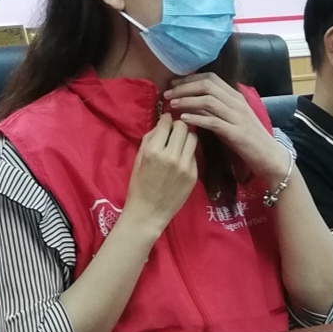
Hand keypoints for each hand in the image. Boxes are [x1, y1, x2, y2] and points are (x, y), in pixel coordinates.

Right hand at [122, 113, 199, 235]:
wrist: (148, 212)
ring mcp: (184, 165)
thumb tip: (162, 123)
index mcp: (153, 151)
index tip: (166, 120)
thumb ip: (150, 139)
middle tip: (174, 131)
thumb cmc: (138, 185)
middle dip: (178, 125)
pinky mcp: (193, 174)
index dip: (166, 119)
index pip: (166, 122)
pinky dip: (188, 153)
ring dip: (186, 137)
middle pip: (182, 127)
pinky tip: (181, 159)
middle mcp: (171, 155)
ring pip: (193, 137)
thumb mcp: (138, 159)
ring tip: (179, 143)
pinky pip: (194, 154)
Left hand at [164, 72, 286, 178]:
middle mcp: (237, 103)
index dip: (189, 79)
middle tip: (167, 94)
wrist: (270, 156)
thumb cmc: (248, 139)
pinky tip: (183, 119)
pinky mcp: (236, 133)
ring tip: (171, 104)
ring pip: (208, 101)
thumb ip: (215, 109)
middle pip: (207, 86)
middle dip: (184, 87)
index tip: (173, 84)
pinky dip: (196, 118)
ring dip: (187, 100)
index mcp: (236, 97)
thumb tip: (192, 102)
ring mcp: (237, 117)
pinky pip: (213, 121)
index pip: (211, 78)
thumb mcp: (231, 119)